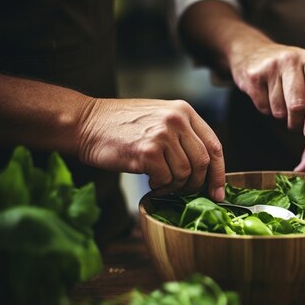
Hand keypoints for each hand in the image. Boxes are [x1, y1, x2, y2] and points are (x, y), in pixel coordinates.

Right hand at [76, 98, 225, 199]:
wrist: (85, 123)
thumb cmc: (121, 126)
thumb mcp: (159, 118)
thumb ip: (183, 136)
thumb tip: (206, 170)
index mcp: (184, 111)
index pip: (214, 146)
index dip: (219, 173)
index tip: (218, 193)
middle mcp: (177, 119)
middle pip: (203, 163)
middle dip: (196, 184)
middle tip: (183, 192)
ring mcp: (162, 135)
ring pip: (185, 174)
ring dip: (174, 186)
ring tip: (160, 183)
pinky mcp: (147, 152)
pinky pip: (166, 180)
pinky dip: (160, 187)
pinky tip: (150, 183)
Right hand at [230, 41, 304, 137]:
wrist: (250, 50)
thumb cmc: (284, 68)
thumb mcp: (303, 70)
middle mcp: (290, 60)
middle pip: (298, 105)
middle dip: (297, 122)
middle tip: (295, 126)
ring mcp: (271, 67)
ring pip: (280, 109)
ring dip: (281, 116)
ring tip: (280, 105)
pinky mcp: (254, 76)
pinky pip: (263, 107)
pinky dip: (266, 110)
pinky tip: (266, 98)